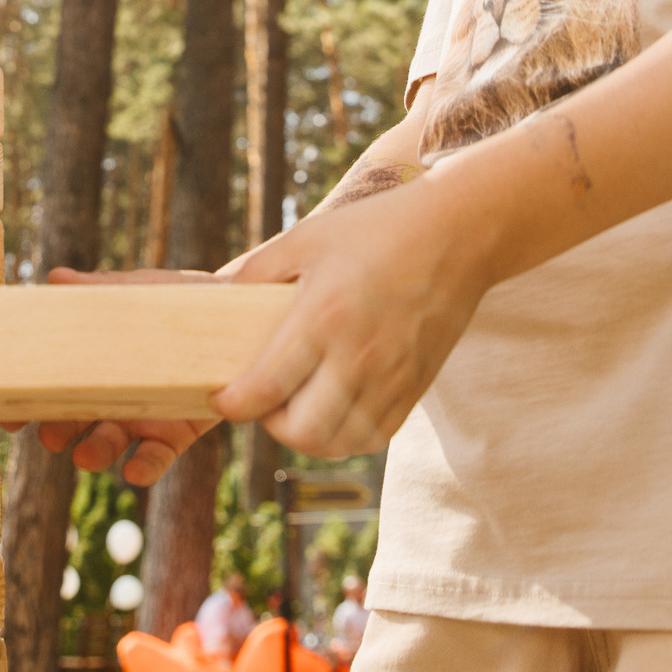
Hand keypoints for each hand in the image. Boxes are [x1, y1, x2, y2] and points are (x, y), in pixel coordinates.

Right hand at [12, 266, 224, 484]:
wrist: (235, 312)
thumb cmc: (173, 299)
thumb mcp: (135, 293)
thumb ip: (96, 291)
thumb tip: (55, 278)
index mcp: (90, 364)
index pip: (48, 387)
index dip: (25, 405)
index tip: (7, 415)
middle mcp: (108, 396)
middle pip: (71, 422)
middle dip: (56, 431)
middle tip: (49, 435)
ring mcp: (140, 418)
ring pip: (106, 445)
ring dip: (92, 453)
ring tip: (84, 456)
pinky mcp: (175, 433)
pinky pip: (154, 458)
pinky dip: (142, 468)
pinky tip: (133, 469)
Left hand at [213, 172, 488, 456]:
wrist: (458, 233)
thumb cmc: (377, 229)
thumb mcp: (306, 238)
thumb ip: (256, 271)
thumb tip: (214, 296)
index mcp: (324, 316)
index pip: (266, 387)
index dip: (233, 403)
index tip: (220, 396)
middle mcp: (359, 356)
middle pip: (303, 432)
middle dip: (270, 425)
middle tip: (263, 400)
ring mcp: (392, 377)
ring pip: (339, 442)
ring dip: (308, 435)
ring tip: (296, 406)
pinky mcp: (416, 387)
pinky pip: (374, 435)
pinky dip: (345, 434)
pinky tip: (332, 408)